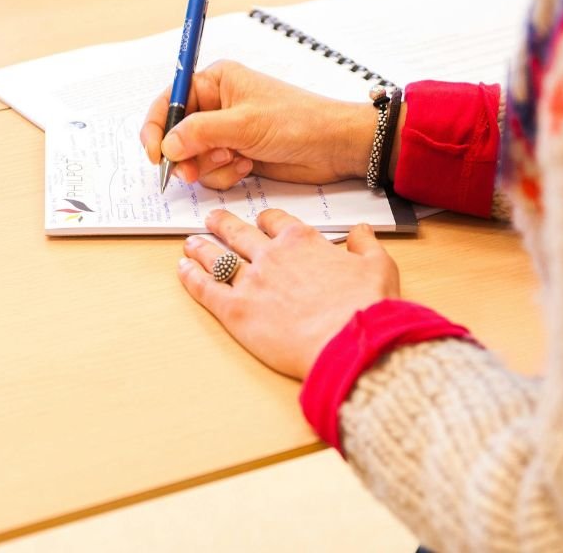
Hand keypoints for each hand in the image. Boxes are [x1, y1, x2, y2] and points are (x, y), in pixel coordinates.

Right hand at [140, 60, 376, 189]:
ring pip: (193, 158)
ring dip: (209, 167)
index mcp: (215, 82)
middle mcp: (216, 106)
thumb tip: (167, 145)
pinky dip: (224, 175)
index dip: (156, 128)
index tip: (156, 154)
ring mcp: (225, 133)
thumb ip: (200, 133)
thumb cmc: (297, 122)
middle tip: (192, 172)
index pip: (169, 101)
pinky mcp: (235, 155)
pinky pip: (211, 172)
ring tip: (235, 161)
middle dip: (185, 156)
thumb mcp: (244, 124)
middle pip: (177, 135)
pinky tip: (247, 167)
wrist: (333, 147)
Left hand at [178, 209, 399, 379]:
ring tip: (190, 243)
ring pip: (217, 257)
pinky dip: (191, 277)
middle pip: (239, 233)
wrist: (351, 343)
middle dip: (223, 224)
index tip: (260, 221)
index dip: (266, 221)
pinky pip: (205, 288)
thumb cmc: (367, 308)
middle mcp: (272, 255)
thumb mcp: (379, 266)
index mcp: (303, 242)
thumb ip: (366, 244)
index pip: (276, 222)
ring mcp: (251, 282)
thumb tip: (362, 230)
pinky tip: (183, 270)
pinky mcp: (236, 311)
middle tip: (212, 219)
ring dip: (201, 248)